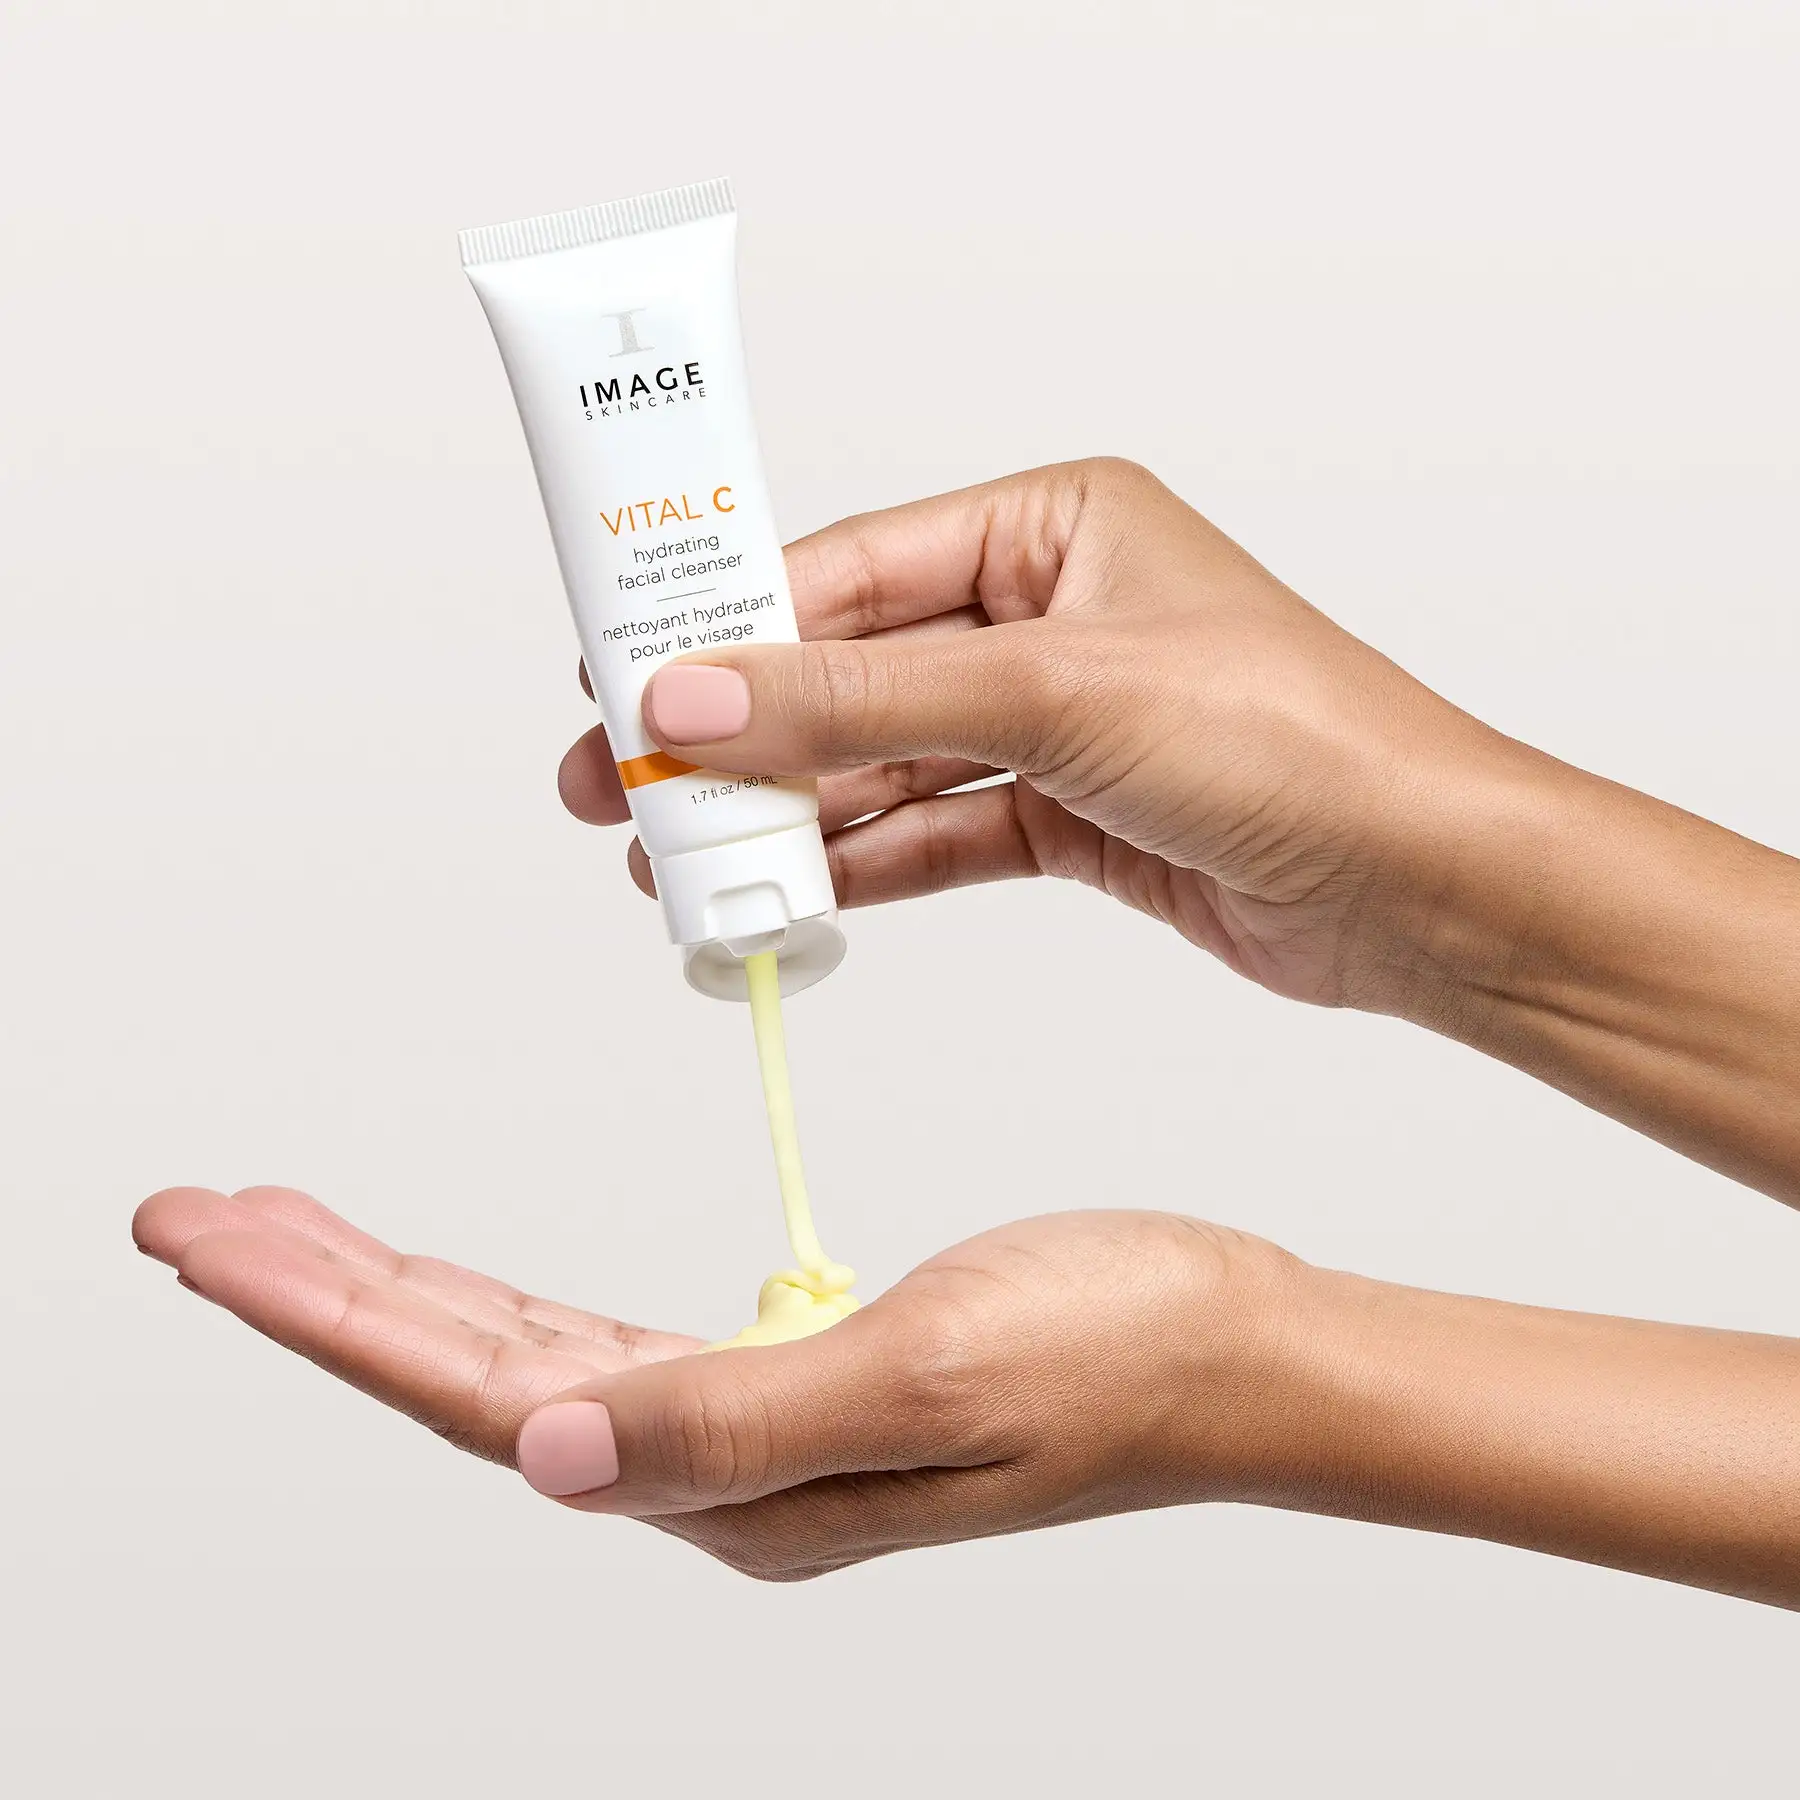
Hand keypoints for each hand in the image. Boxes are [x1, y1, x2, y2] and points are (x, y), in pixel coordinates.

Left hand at [133, 1184, 1799, 1603]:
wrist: (1236, 1344)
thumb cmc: (1116, 1348)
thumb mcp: (924, 1375)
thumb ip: (732, 1423)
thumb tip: (550, 1451)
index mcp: (734, 1475)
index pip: (482, 1390)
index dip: (333, 1314)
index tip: (213, 1234)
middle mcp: (721, 1467)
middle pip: (472, 1372)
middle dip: (327, 1295)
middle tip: (203, 1215)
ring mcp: (754, 1424)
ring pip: (522, 1354)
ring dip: (399, 1294)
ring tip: (294, 1232)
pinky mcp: (794, 1372)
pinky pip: (602, 1335)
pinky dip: (508, 1298)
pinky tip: (467, 1281)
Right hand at [558, 458, 1491, 1009]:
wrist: (1418, 884)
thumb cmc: (1287, 738)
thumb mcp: (1050, 693)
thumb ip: (859, 698)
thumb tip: (690, 700)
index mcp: (1050, 523)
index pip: (848, 568)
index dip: (723, 625)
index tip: (618, 678)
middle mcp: (1047, 612)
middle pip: (850, 667)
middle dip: (736, 732)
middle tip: (617, 784)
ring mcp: (1057, 719)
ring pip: (884, 758)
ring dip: (788, 813)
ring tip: (679, 866)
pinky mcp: (1071, 815)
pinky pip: (937, 830)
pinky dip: (865, 863)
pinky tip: (790, 897)